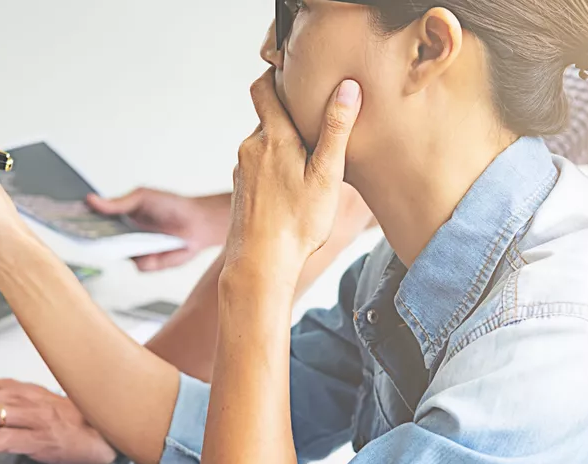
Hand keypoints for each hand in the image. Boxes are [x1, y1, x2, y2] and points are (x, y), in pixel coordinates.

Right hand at [86, 190, 230, 270]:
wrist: (198, 223)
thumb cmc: (170, 205)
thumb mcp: (142, 197)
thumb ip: (117, 202)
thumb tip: (90, 200)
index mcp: (117, 219)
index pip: (92, 222)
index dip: (77, 223)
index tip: (63, 219)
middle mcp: (121, 238)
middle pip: (99, 243)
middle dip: (89, 239)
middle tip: (81, 234)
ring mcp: (133, 253)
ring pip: (118, 257)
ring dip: (120, 251)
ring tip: (127, 241)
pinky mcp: (147, 264)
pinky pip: (139, 265)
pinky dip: (147, 258)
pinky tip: (156, 249)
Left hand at [223, 70, 361, 277]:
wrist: (259, 266)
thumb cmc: (297, 224)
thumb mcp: (326, 175)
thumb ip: (335, 130)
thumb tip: (346, 88)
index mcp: (272, 138)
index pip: (263, 89)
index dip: (275, 76)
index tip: (294, 74)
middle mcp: (251, 148)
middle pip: (268, 118)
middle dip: (291, 119)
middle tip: (319, 127)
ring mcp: (242, 170)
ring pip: (265, 145)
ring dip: (284, 148)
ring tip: (310, 166)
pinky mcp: (240, 190)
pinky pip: (258, 168)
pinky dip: (274, 170)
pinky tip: (292, 191)